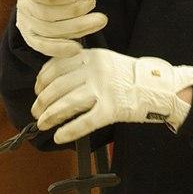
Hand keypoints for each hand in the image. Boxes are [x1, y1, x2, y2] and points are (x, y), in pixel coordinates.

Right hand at [16, 0, 107, 56]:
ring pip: (48, 31)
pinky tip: (78, 48)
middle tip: (92, 4)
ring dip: (75, 27)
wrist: (46, 4)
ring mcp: (26, 25)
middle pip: (45, 13)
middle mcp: (24, 5)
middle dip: (72, 10)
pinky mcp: (32, 41)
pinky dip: (61, 49)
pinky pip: (44, 48)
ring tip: (98, 21)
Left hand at [32, 49, 192, 142]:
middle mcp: (95, 70)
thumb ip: (83, 66)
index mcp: (92, 56)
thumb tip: (55, 80)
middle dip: (43, 100)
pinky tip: (59, 137)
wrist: (157, 87)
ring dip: (50, 115)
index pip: (58, 65)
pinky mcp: (112, 109)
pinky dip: (69, 130)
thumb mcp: (105, 61)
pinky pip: (85, 121)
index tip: (37, 90)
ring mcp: (103, 89)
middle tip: (35, 111)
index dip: (42, 79)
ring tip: (41, 124)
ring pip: (68, 103)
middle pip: (59, 85)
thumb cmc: (128, 76)